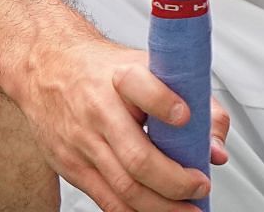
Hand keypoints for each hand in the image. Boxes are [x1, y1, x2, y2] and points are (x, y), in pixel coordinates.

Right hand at [13, 30, 230, 211]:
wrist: (47, 67)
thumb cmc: (104, 70)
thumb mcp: (148, 66)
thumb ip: (193, 99)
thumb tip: (216, 149)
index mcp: (121, 76)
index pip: (140, 86)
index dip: (164, 102)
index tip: (186, 116)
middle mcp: (99, 109)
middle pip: (137, 157)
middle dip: (176, 181)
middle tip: (201, 186)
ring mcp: (82, 141)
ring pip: (124, 187)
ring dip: (162, 206)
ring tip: (188, 209)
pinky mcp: (71, 166)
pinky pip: (106, 200)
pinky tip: (156, 211)